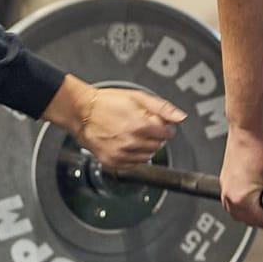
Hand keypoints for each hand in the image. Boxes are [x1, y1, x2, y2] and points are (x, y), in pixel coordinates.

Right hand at [68, 85, 184, 170]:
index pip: (167, 133)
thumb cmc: (107, 103)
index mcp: (140, 125)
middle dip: (156, 136)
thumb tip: (181, 117)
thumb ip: (163, 108)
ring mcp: (121, 154)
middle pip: (158, 146)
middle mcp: (131, 142)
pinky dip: (133, 156)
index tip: (160, 123)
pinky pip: (133, 165)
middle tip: (144, 127)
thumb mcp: (138, 97)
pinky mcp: (112, 162)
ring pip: (147, 157)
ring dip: (145, 147)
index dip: (165, 127)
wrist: (81, 112)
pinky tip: (126, 144)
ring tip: (133, 134)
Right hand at [219, 126, 262, 228]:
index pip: (261, 222)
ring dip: (252, 209)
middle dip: (262, 213)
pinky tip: (254, 188)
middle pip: (247, 221)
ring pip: (238, 212)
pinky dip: (243, 199)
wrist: (247, 130)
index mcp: (241, 199)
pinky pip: (233, 199)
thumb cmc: (259, 147)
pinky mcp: (224, 180)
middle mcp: (229, 196)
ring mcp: (225, 188)